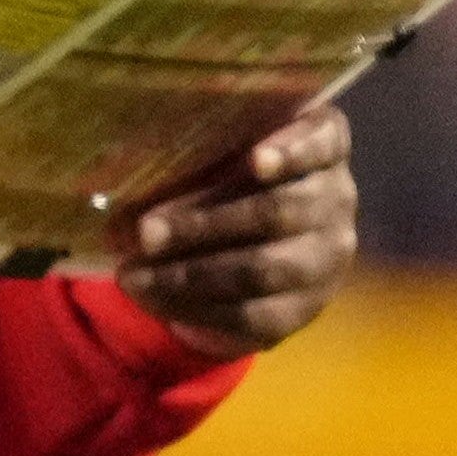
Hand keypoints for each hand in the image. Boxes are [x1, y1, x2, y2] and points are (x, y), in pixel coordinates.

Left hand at [113, 109, 356, 357]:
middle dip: (203, 223)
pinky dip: (196, 308)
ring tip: (132, 275)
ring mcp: (326, 257)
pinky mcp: (303, 306)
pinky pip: (254, 314)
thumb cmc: (217, 177)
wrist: (242, 246)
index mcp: (320, 147)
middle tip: (145, 232)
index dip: (292, 151)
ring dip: (190, 274)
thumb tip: (122, 169)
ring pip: (263, 269)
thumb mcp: (211, 155)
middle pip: (277, 211)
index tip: (254, 160)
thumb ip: (192, 154)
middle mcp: (335, 199)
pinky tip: (153, 299)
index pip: (322, 141)